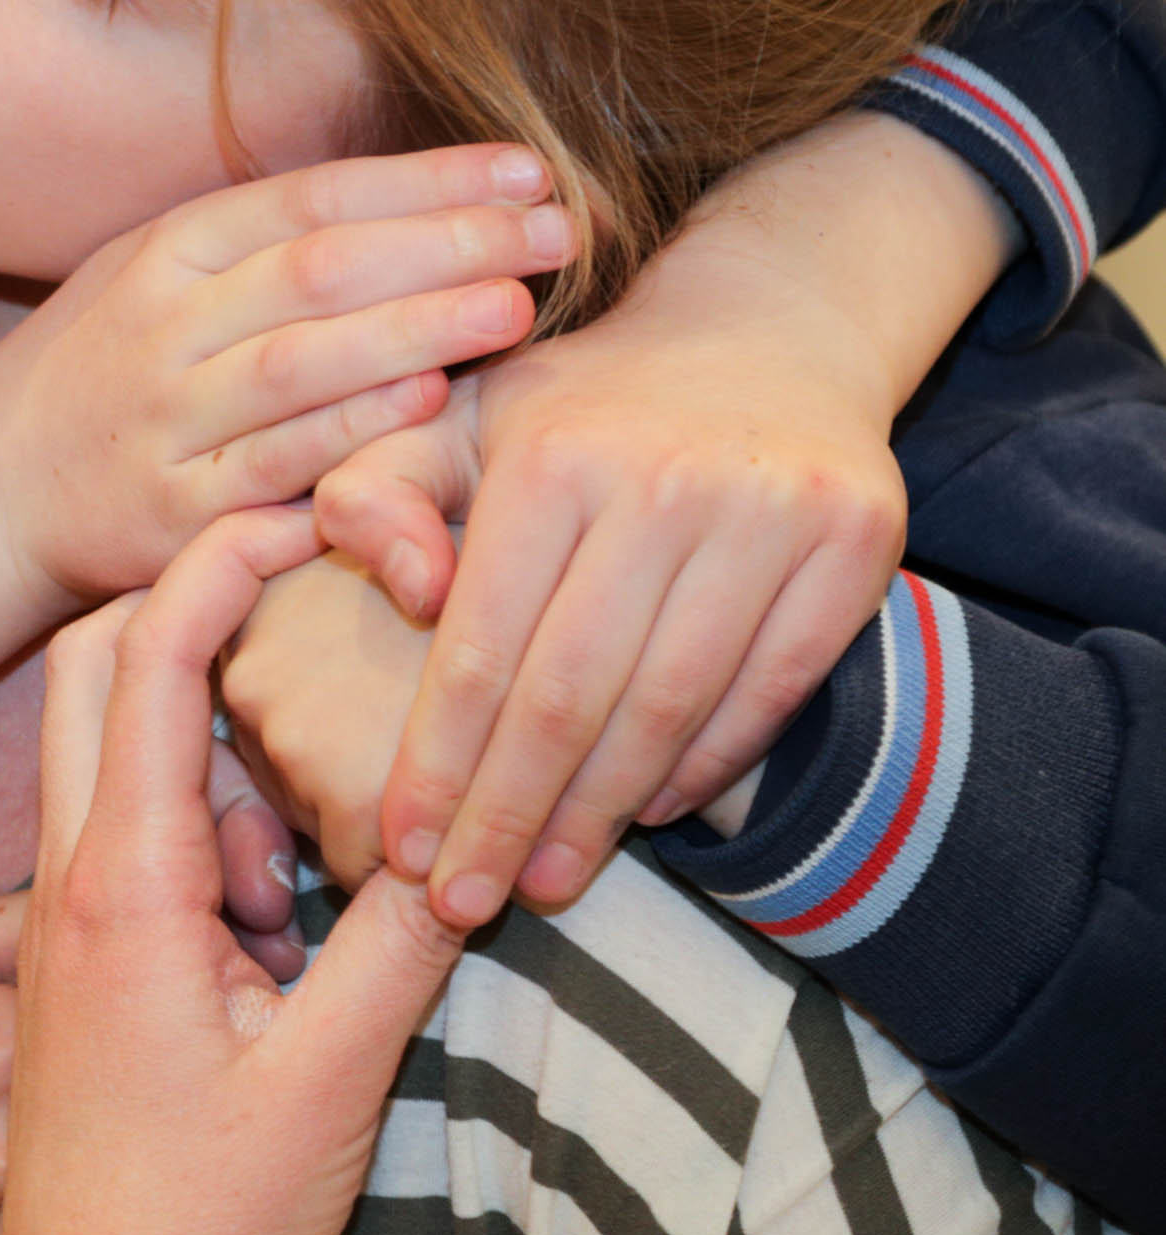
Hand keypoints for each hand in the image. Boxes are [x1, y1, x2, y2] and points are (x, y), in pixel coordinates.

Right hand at [0, 143, 564, 608]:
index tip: (527, 168)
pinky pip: (274, 467)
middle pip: (319, 270)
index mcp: (166, 252)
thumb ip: (260, 241)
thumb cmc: (98, 374)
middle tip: (557, 231)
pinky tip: (428, 406)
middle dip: (447, 244)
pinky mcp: (170, 513)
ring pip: (300, 364)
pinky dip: (351, 434)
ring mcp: (164, 419)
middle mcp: (163, 326)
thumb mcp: (150, 275)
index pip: (311, 198)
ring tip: (516, 307)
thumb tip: (419, 194)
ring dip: (414, 332)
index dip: (424, 180)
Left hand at [3, 510, 467, 1234]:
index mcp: (119, 883)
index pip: (148, 658)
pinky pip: (138, 843)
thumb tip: (470, 821)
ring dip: (220, 766)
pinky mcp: (81, 960)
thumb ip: (402, 944)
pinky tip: (285, 938)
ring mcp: (63, 917)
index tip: (301, 510)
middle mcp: (70, 878)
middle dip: (193, 616)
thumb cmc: (200, 1216)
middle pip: (100, 669)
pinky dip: (214, 845)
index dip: (219, 560)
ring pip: (123, 760)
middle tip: (306, 610)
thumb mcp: (330, 1076)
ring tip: (306, 883)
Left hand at [316, 285, 904, 926]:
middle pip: (572, 699)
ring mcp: (774, 515)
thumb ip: (377, 496)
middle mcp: (666, 482)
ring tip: (543, 882)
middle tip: (461, 906)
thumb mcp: (451, 423)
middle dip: (507, 819)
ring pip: (671, 711)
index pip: (478, 649)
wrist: (762, 328)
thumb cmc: (573, 406)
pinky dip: (701, 770)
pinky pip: (768, 695)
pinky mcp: (857, 547)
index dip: (436, 765)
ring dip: (600, 816)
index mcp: (552, 457)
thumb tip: (400, 591)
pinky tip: (641, 816)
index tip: (400, 851)